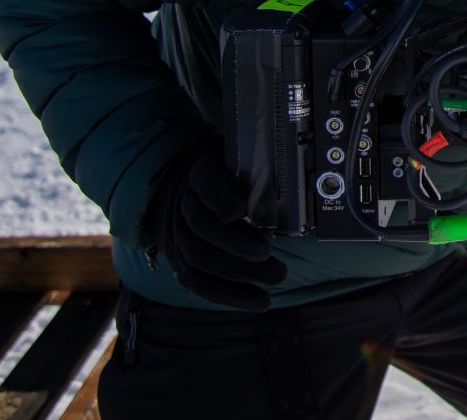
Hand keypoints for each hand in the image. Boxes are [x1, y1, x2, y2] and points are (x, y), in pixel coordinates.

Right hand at [143, 145, 287, 310]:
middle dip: (237, 246)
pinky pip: (198, 282)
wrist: (187, 194)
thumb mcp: (240, 164)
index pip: (206, 184)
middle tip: (269, 256)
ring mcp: (178, 235)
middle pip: (202, 227)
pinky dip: (229, 295)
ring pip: (198, 258)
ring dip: (238, 274)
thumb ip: (256, 174)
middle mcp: (184, 205)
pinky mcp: (180, 262)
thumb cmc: (229, 179)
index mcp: (201, 175)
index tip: (238, 211)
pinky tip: (258, 301)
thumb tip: (288, 184)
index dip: (220, 199)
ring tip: (275, 278)